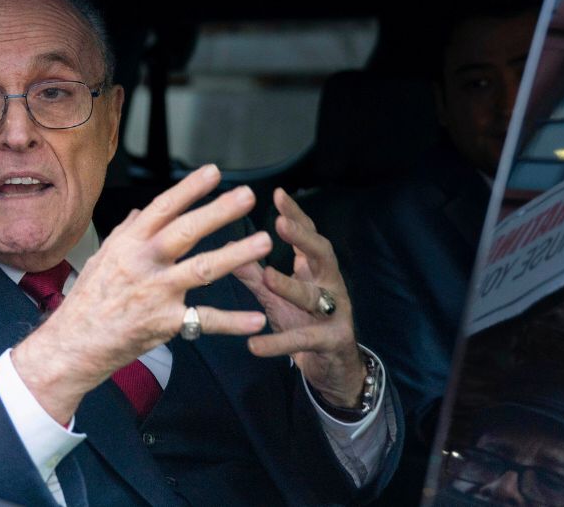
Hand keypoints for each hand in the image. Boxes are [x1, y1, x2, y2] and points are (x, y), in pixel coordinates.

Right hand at [13, 164, 270, 422]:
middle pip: (187, 231)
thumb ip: (125, 233)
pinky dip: (233, 322)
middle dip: (219, 211)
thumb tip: (141, 211)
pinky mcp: (165, 323)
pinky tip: (257, 319)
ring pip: (203, 268)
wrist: (72, 346)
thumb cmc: (87, 302)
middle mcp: (143, 263)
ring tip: (265, 243)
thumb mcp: (101, 259)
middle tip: (248, 196)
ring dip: (236, 255)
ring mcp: (156, 293)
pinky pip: (205, 320)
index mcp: (128, 244)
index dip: (189, 189)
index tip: (214, 172)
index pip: (162, 208)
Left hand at [236, 188, 365, 408]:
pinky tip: (254, 345)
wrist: (335, 369)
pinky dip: (278, 343)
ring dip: (290, 286)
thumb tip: (228, 247)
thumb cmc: (305, 324)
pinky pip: (303, 340)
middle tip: (281, 223)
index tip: (278, 194)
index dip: (296, 215)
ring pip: (313, 297)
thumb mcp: (277, 298)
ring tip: (268, 277)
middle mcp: (329, 286)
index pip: (309, 236)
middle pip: (322, 254)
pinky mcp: (332, 342)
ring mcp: (335, 313)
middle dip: (303, 238)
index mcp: (317, 271)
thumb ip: (254, 275)